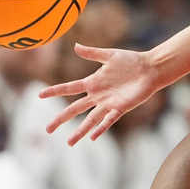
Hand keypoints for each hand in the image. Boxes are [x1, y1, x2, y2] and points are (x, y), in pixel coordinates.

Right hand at [39, 43, 161, 144]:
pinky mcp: (121, 107)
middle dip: (61, 119)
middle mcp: (98, 95)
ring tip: (69, 143)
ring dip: (80, 131)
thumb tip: (75, 45)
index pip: (69, 88)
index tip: (39, 95)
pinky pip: (109, 119)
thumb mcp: (110, 55)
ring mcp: (108, 103)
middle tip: (48, 130)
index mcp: (93, 82)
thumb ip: (92, 53)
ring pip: (90, 119)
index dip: (55, 91)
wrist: (150, 68)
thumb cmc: (132, 61)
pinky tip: (93, 137)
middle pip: (75, 109)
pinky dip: (101, 128)